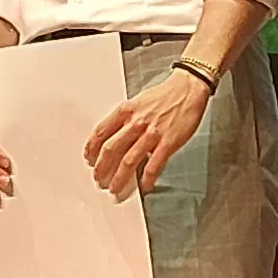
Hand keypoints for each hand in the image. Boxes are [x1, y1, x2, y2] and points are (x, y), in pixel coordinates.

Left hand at [86, 66, 213, 198]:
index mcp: (125, 111)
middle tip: (99, 179)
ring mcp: (152, 133)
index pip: (100, 133)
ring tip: (115, 188)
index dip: (91, 149)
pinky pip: (154, 165)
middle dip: (101, 168)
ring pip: (128, 161)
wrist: (188, 88)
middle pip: (110, 149)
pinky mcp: (168, 142)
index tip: (89, 160)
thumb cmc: (164, 96)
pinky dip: (147, 179)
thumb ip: (124, 119)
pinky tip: (144, 186)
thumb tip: (113, 137)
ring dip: (119, 178)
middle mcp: (135, 122)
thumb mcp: (137, 102)